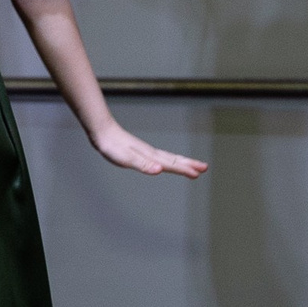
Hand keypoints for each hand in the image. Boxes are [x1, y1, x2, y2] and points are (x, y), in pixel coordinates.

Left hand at [90, 123, 207, 177]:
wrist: (102, 132)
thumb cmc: (112, 146)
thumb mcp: (126, 158)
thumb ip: (143, 164)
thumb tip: (160, 169)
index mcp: (150, 156)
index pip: (171, 164)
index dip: (185, 170)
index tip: (198, 174)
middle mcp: (151, 153)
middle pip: (175, 159)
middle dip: (190, 164)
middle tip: (205, 168)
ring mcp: (147, 151)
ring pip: (169, 157)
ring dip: (182, 162)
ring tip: (193, 166)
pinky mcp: (141, 151)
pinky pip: (161, 157)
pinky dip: (169, 160)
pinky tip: (167, 163)